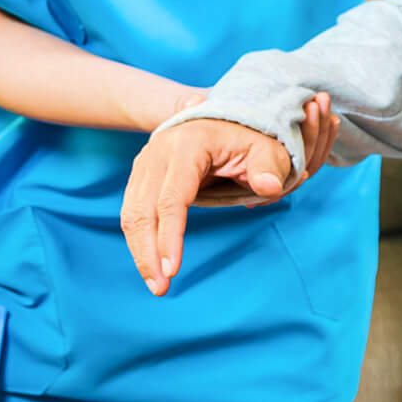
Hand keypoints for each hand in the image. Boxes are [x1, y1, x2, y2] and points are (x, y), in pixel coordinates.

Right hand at [120, 97, 338, 295]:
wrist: (222, 113)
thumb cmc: (248, 133)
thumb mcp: (267, 147)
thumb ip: (270, 167)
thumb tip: (269, 189)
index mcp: (188, 145)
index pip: (172, 199)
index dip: (171, 236)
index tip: (173, 269)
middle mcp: (158, 151)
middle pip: (143, 210)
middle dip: (148, 253)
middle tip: (160, 288)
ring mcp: (146, 161)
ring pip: (131, 213)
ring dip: (139, 251)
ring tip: (155, 283)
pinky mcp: (143, 174)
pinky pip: (133, 210)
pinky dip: (139, 238)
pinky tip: (151, 261)